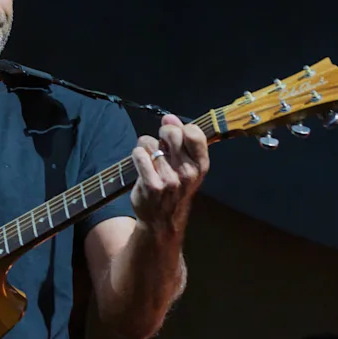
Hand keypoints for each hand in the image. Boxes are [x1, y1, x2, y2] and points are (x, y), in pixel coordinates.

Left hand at [129, 114, 209, 231]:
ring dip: (146, 147)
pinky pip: (139, 154)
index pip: (193, 133)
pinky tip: (141, 163)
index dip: (179, 127)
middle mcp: (188, 173)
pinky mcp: (151, 185)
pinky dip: (137, 155)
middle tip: (159, 144)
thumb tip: (168, 117)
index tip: (172, 133)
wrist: (162, 221)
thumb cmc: (174, 189)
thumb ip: (180, 141)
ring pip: (151, 143)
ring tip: (150, 159)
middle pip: (171, 133)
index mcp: (200, 166)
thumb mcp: (187, 168)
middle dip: (162, 133)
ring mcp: (170, 180)